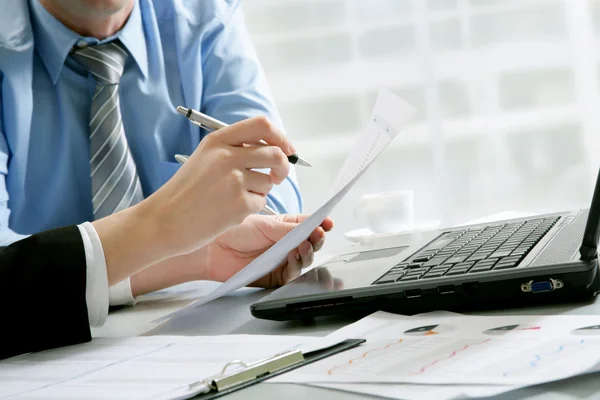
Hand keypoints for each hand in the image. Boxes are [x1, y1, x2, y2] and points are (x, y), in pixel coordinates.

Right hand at [94, 116, 295, 284]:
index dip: (280, 137)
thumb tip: (274, 150)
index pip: (262, 125)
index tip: (286, 149)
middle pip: (275, 153)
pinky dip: (251, 208)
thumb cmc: (184, 193)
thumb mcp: (205, 158)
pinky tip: (229, 211)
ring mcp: (234, 179)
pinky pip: (261, 202)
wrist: (163, 220)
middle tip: (277, 177)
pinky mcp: (239, 203)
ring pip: (269, 181)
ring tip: (234, 198)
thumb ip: (234, 149)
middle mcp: (227, 156)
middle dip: (283, 167)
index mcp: (218, 140)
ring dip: (260, 191)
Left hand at [197, 214, 333, 287]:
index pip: (308, 226)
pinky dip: (296, 267)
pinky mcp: (274, 277)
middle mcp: (285, 244)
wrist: (212, 249)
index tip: (327, 223)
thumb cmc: (233, 232)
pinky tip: (294, 257)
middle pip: (310, 244)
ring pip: (304, 260)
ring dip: (308, 253)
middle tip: (317, 235)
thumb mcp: (265, 225)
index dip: (320, 225)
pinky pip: (291, 276)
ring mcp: (280, 261)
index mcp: (284, 227)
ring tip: (304, 245)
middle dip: (317, 240)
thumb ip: (289, 229)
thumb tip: (311, 227)